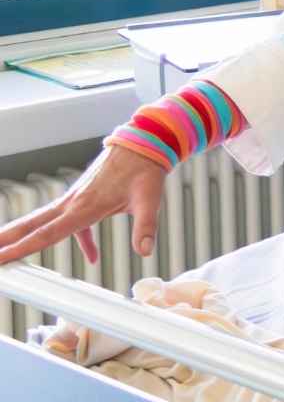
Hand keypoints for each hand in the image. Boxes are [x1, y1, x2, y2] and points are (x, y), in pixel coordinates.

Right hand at [0, 144, 166, 265]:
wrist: (145, 144)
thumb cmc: (146, 169)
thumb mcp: (150, 200)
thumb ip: (145, 227)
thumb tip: (145, 251)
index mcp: (85, 206)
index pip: (47, 233)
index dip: (22, 247)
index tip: (0, 257)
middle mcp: (74, 202)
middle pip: (32, 225)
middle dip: (7, 239)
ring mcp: (76, 198)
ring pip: (43, 221)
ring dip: (24, 235)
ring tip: (5, 250)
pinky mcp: (84, 196)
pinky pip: (71, 222)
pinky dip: (79, 240)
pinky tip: (92, 256)